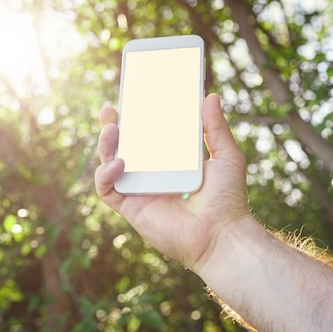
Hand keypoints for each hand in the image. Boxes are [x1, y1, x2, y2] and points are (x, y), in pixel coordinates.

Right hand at [95, 93, 250, 272]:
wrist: (223, 235)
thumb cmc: (228, 200)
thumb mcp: (226, 156)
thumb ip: (216, 127)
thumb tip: (211, 96)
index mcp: (169, 163)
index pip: (145, 137)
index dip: (134, 120)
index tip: (129, 100)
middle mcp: (151, 176)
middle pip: (121, 148)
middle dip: (111, 128)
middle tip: (109, 110)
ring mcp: (139, 192)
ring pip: (108, 165)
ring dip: (104, 146)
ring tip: (112, 129)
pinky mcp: (131, 209)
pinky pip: (106, 190)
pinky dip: (105, 175)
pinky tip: (119, 163)